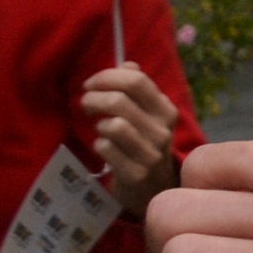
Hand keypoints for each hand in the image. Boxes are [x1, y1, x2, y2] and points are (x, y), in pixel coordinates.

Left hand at [81, 66, 182, 215]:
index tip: (91, 83)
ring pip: (113, 124)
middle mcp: (162, 130)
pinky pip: (106, 148)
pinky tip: (103, 147)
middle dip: (94, 97)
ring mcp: (150, 153)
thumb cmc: (146, 146)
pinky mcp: (135, 173)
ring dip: (98, 122)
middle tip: (86, 103)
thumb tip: (126, 63)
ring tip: (96, 126)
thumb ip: (139, 89)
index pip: (137, 80)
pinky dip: (99, 144)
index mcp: (166, 111)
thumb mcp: (149, 116)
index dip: (108, 76)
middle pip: (120, 100)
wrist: (155, 189)